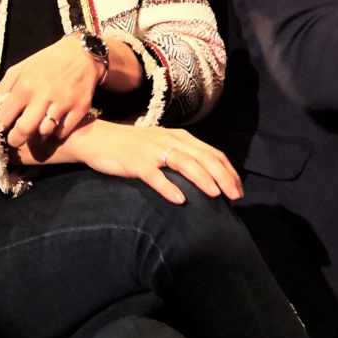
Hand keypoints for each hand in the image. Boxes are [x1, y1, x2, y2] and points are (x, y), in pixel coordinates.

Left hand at [0, 35, 103, 149]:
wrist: (82, 53)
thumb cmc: (45, 62)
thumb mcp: (18, 72)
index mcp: (24, 86)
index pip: (3, 119)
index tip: (2, 128)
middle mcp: (42, 96)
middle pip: (23, 131)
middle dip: (15, 139)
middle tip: (15, 138)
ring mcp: (63, 103)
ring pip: (44, 132)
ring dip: (38, 134)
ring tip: (36, 128)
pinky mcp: (80, 108)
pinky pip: (63, 131)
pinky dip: (56, 132)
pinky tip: (54, 124)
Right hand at [24, 121, 242, 204]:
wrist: (98, 139)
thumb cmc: (134, 146)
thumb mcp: (164, 145)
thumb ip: (184, 156)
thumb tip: (209, 176)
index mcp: (181, 137)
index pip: (213, 153)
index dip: (229, 171)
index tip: (239, 189)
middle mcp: (171, 141)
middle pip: (204, 159)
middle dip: (224, 177)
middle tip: (236, 196)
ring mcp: (153, 152)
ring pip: (185, 164)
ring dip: (203, 179)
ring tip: (216, 195)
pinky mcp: (136, 164)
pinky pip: (155, 176)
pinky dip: (168, 187)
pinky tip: (180, 200)